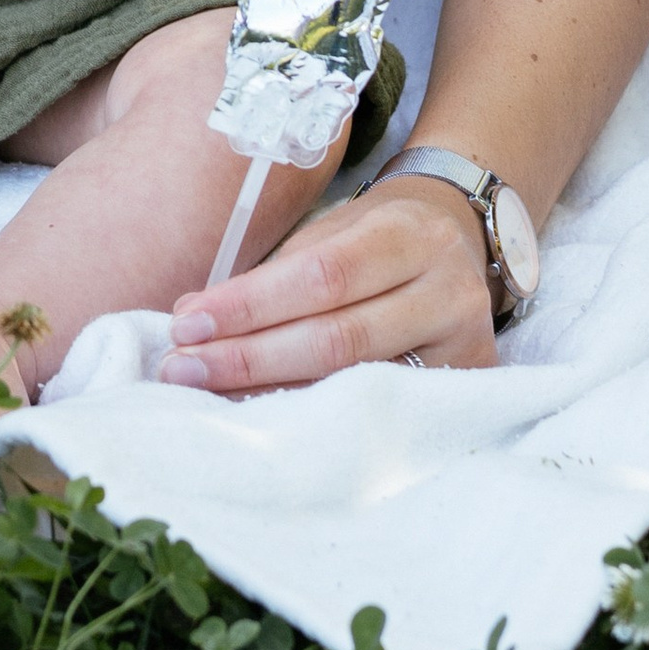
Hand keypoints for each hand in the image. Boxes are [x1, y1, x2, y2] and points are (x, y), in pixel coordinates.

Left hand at [157, 173, 495, 391]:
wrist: (460, 246)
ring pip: (356, 383)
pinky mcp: (466, 391)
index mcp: (411, 236)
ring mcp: (464, 349)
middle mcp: (448, 292)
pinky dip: (315, 414)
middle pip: (338, 337)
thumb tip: (189, 319)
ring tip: (208, 394)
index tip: (186, 324)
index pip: (322, 275)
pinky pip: (378, 411)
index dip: (250, 305)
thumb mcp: (335, 233)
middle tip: (182, 369)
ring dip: (271, 391)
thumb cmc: (378, 240)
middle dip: (250, 357)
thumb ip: (272, 275)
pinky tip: (266, 416)